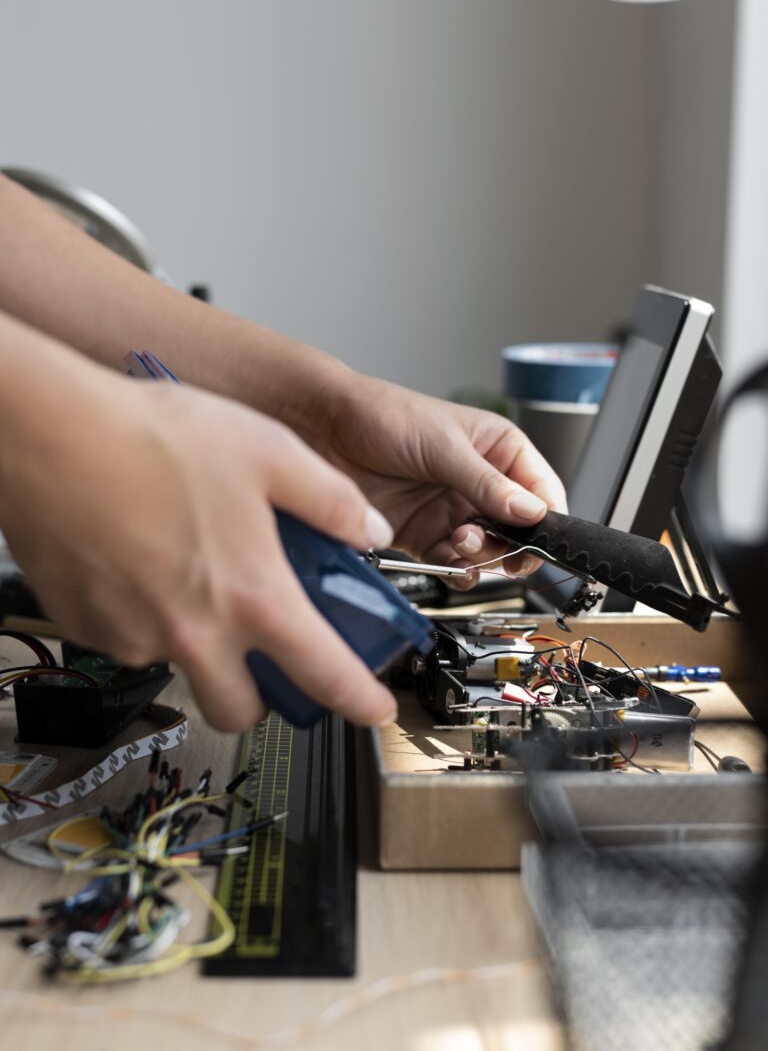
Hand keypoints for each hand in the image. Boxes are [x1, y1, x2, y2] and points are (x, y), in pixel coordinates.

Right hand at [0, 360, 397, 730]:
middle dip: (261, 695)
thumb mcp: (270, 451)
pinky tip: (142, 559)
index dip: (360, 701)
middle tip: (264, 652)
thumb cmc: (153, 437)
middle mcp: (194, 633)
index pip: (325, 675)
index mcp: (253, 596)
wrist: (50, 432)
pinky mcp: (85, 627)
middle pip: (239, 710)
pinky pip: (128, 640)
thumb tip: (368, 529)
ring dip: (196, 644)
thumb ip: (331, 500)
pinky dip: (144, 616)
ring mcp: (133, 637)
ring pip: (179, 670)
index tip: (374, 711)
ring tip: (189, 570)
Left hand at [319, 376, 566, 584]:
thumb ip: (487, 484)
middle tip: (497, 546)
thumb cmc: (384, 414)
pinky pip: (452, 562)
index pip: (540, 491)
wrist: (324, 429)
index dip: (546, 518)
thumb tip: (531, 512)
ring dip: (482, 556)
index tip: (541, 539)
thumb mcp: (444, 446)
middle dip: (512, 543)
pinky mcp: (422, 533)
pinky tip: (451, 563)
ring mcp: (451, 509)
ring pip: (487, 550)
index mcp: (497, 449)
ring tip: (463, 541)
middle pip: (518, 529)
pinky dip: (456, 569)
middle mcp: (479, 481)